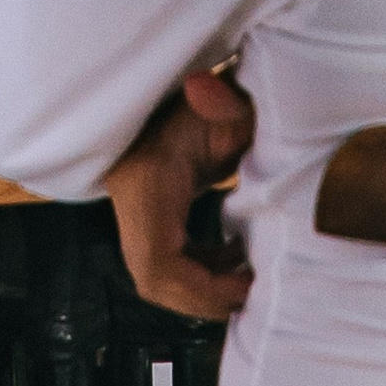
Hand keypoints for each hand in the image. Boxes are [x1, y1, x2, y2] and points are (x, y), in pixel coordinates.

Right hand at [107, 66, 255, 320]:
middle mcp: (132, 198)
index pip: (158, 261)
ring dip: (201, 288)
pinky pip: (164, 262)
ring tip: (247, 277)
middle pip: (153, 279)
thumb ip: (225, 101)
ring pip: (155, 276)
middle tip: (252, 290)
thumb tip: (203, 88)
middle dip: (203, 297)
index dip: (200, 288)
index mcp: (148, 178)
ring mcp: (135, 208)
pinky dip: (198, 272)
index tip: (246, 285)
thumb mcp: (226, 99)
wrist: (188, 90)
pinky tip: (231, 258)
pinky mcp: (147, 214)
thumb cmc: (214, 97)